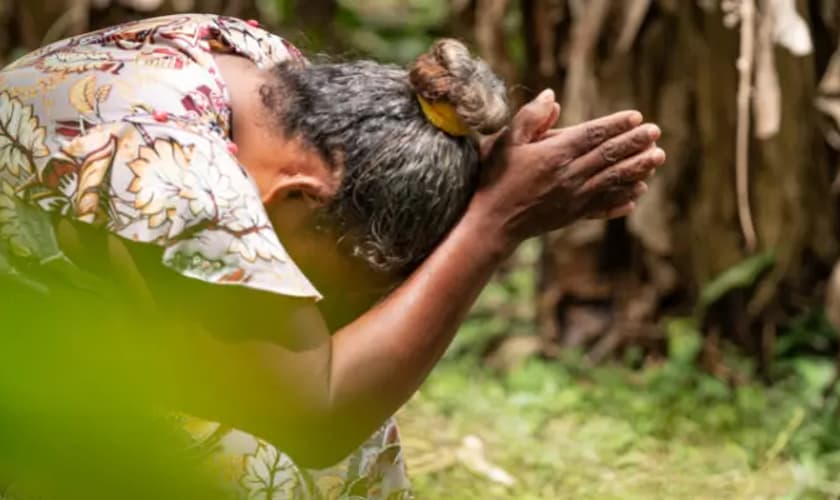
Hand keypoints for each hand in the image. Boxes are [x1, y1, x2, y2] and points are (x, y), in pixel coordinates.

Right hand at [472, 89, 664, 245]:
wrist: (492, 222)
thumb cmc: (496, 179)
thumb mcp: (505, 142)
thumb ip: (530, 118)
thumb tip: (553, 96)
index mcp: (555, 155)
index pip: (593, 135)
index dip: (616, 125)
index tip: (637, 117)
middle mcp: (569, 176)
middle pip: (609, 155)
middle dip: (635, 143)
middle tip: (656, 132)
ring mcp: (574, 198)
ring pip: (613, 180)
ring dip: (637, 168)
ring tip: (657, 158)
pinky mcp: (572, 216)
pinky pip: (604, 206)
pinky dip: (622, 200)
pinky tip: (637, 194)